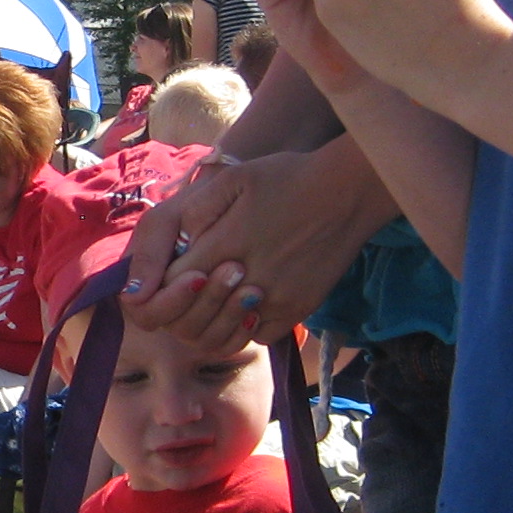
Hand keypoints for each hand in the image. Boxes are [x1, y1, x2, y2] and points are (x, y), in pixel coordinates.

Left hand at [124, 149, 381, 355]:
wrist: (348, 189)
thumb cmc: (288, 177)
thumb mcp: (235, 178)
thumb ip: (198, 209)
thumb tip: (176, 242)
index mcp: (225, 243)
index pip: (174, 284)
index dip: (165, 284)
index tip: (175, 272)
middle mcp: (247, 278)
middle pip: (193, 318)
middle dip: (183, 308)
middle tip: (190, 291)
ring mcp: (274, 298)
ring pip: (222, 335)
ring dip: (210, 322)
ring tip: (213, 301)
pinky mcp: (298, 308)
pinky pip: (259, 335)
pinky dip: (245, 327)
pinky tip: (246, 305)